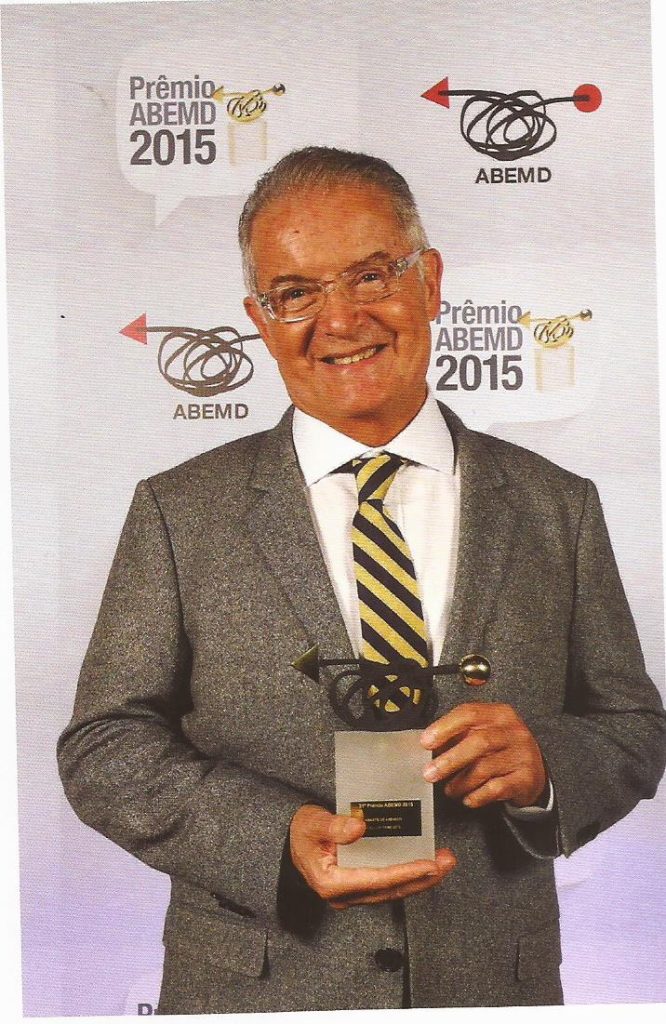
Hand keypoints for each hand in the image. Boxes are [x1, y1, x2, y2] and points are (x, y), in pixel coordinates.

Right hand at [289, 804, 455, 908]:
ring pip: (393, 891)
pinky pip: (388, 886)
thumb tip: (359, 827)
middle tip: (447, 862)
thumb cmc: (301, 830)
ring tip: (444, 862)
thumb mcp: (312, 823)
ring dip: (420, 879)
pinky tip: (425, 865)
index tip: (429, 865)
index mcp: (332, 884)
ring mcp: (353, 894)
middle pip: (391, 891)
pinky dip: (408, 876)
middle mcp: (344, 895)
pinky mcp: (359, 888)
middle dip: (422, 879)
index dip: (405, 873)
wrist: (291, 838)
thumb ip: (333, 826)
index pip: (377, 880)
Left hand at [420, 703, 545, 808]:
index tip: (426, 742)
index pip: (469, 713)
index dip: (445, 727)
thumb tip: (430, 745)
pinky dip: (477, 795)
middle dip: (450, 760)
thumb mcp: (484, 733)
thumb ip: (459, 735)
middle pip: (478, 742)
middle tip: (430, 773)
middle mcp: (514, 731)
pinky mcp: (526, 778)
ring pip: (485, 768)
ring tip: (449, 789)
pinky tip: (467, 798)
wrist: (533, 771)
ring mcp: (522, 755)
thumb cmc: (500, 749)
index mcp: (499, 714)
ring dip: (460, 782)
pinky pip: (496, 789)